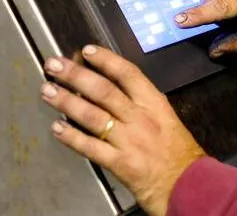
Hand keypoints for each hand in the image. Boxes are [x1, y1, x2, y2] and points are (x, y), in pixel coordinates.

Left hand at [40, 46, 204, 215]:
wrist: (189, 185)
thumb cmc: (179, 153)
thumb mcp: (166, 120)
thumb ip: (143, 107)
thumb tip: (114, 90)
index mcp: (155, 104)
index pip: (128, 74)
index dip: (106, 60)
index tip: (86, 50)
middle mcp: (140, 118)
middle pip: (104, 90)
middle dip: (76, 75)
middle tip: (54, 64)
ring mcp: (129, 140)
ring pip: (93, 115)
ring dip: (66, 102)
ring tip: (47, 91)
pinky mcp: (120, 163)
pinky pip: (90, 147)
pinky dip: (71, 137)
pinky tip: (56, 128)